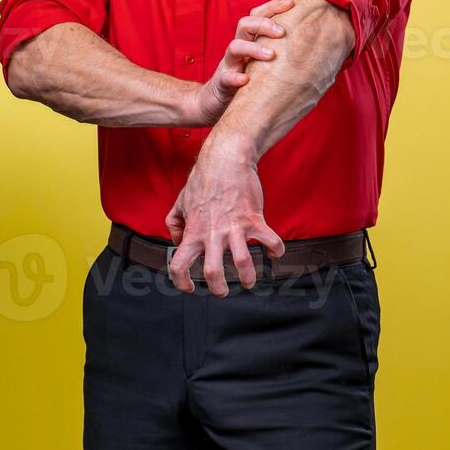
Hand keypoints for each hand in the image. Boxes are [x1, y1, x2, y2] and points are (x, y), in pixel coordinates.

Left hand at [164, 139, 284, 296]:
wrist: (226, 159)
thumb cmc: (202, 180)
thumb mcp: (180, 202)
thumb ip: (174, 225)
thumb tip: (177, 243)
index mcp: (192, 232)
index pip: (179, 265)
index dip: (181, 282)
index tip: (190, 288)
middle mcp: (212, 233)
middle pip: (212, 272)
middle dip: (218, 288)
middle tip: (222, 290)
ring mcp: (234, 227)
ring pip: (243, 262)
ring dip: (248, 277)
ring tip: (248, 281)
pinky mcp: (254, 219)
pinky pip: (270, 241)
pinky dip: (275, 250)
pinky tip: (274, 253)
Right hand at [188, 0, 295, 127]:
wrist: (215, 102)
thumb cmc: (248, 82)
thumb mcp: (264, 64)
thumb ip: (282, 54)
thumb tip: (317, 51)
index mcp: (250, 41)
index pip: (257, 15)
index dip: (272, 6)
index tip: (291, 4)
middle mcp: (238, 49)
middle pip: (244, 24)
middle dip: (263, 24)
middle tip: (282, 32)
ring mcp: (229, 65)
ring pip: (234, 47)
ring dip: (253, 48)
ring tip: (271, 56)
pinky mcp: (221, 83)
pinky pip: (225, 77)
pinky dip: (235, 77)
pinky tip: (246, 80)